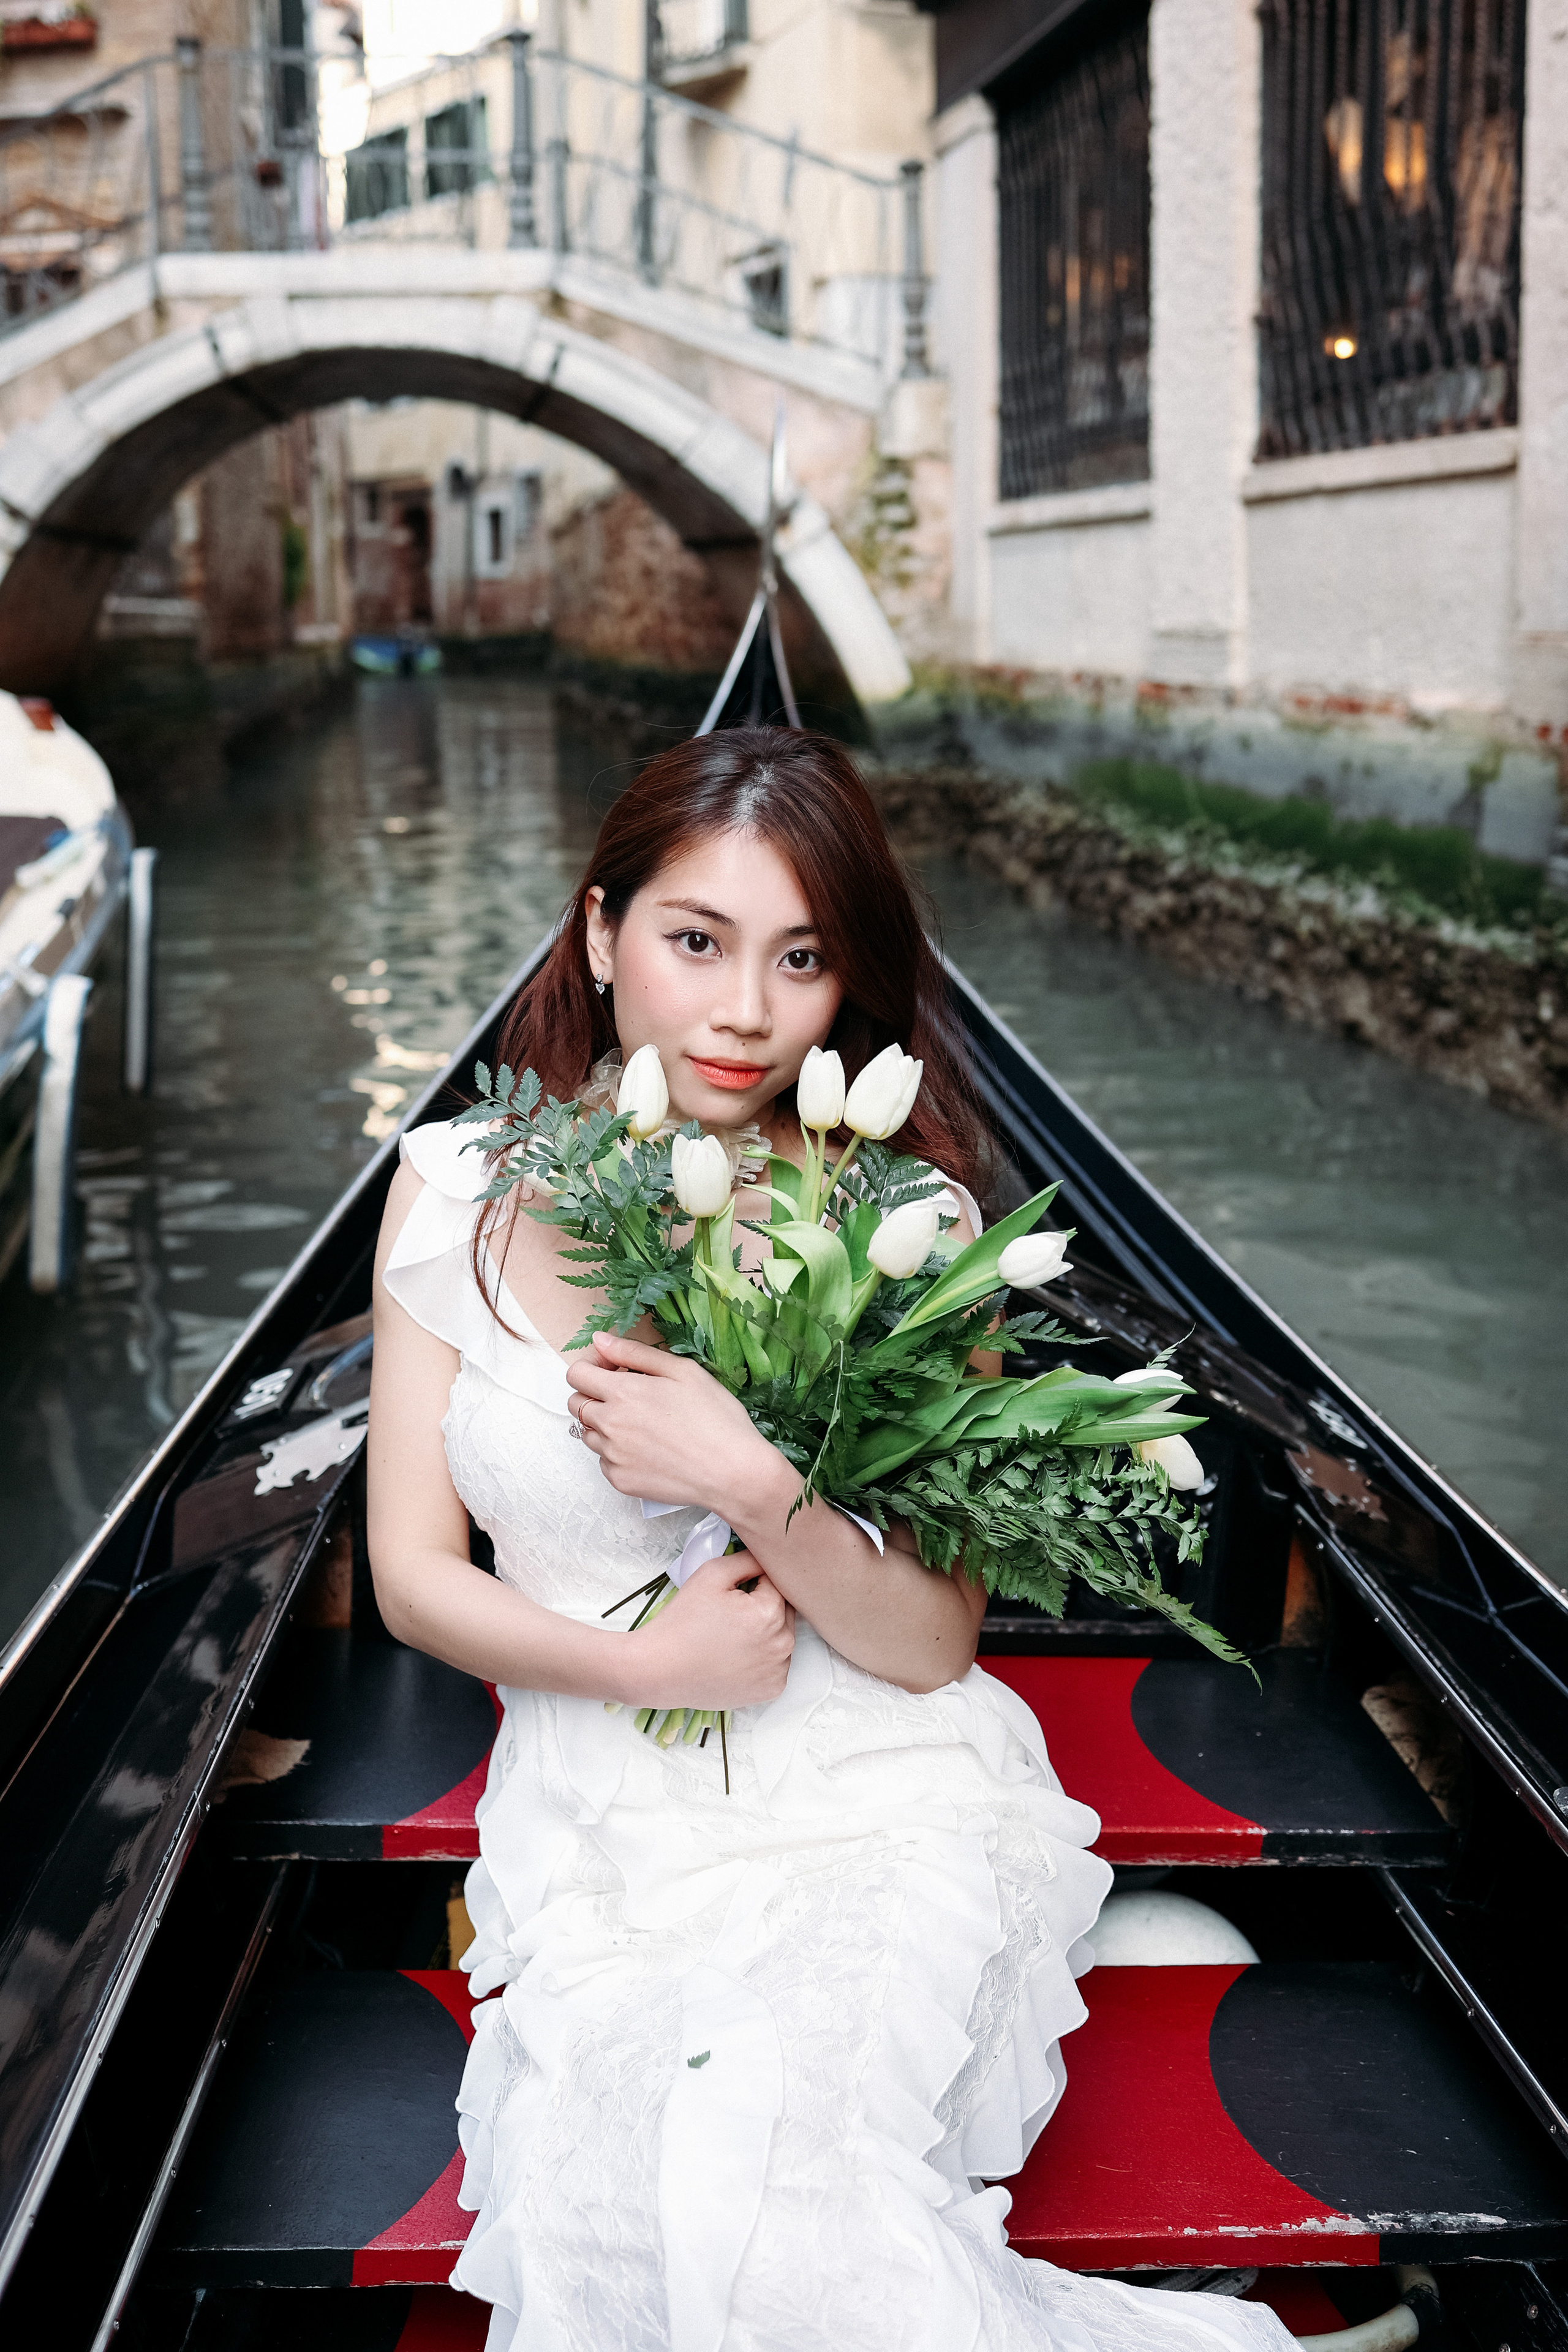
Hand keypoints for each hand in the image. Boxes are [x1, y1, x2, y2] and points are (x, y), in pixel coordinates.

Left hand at [566, 1333, 782, 1515]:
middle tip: (628, 1395)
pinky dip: (617, 1452)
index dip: (592, 1366)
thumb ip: (635, 1353)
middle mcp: (610, 1425)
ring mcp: (613, 1456)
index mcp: (622, 1393)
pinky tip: (648, 1449)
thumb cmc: (715, 1417)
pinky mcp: (621, 1481)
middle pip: (576, 1404)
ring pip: (589, 1433)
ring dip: (604, 1423)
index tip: (614, 1368)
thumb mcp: (682, 1371)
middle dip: (594, 1393)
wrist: (732, 1472)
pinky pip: (604, 1461)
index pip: (576, 1374)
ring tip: (641, 1424)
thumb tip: (600, 1340)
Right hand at [629, 1550, 794, 1707]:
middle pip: (784, 1611)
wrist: (660, 1670)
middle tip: (729, 1615)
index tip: (732, 1594)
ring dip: (767, 1631)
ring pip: (782, 1637)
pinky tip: (737, 1656)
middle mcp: (781, 1644)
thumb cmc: (683, 1622)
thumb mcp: (711, 1574)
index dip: (753, 1583)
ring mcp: (778, 1671)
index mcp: (769, 1613)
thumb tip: (768, 1557)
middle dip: (763, 1606)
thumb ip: (747, 1559)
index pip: (776, 1584)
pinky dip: (764, 1657)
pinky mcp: (771, 1690)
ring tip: (732, 1636)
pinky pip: (777, 1663)